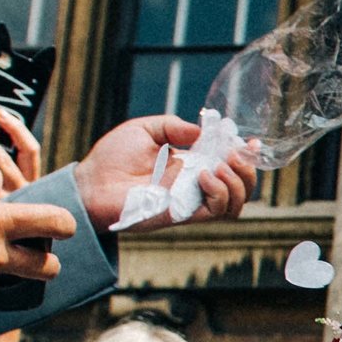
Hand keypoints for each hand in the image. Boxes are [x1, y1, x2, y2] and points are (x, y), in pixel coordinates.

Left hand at [75, 112, 258, 235]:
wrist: (91, 184)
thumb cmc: (111, 158)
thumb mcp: (145, 129)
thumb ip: (173, 126)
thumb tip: (200, 132)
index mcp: (190, 165)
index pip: (229, 164)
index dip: (245, 154)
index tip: (250, 141)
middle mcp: (195, 185)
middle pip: (241, 187)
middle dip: (248, 169)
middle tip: (235, 153)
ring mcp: (191, 202)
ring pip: (236, 204)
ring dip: (238, 183)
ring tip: (221, 166)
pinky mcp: (183, 215)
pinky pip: (216, 211)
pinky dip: (219, 192)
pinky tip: (204, 175)